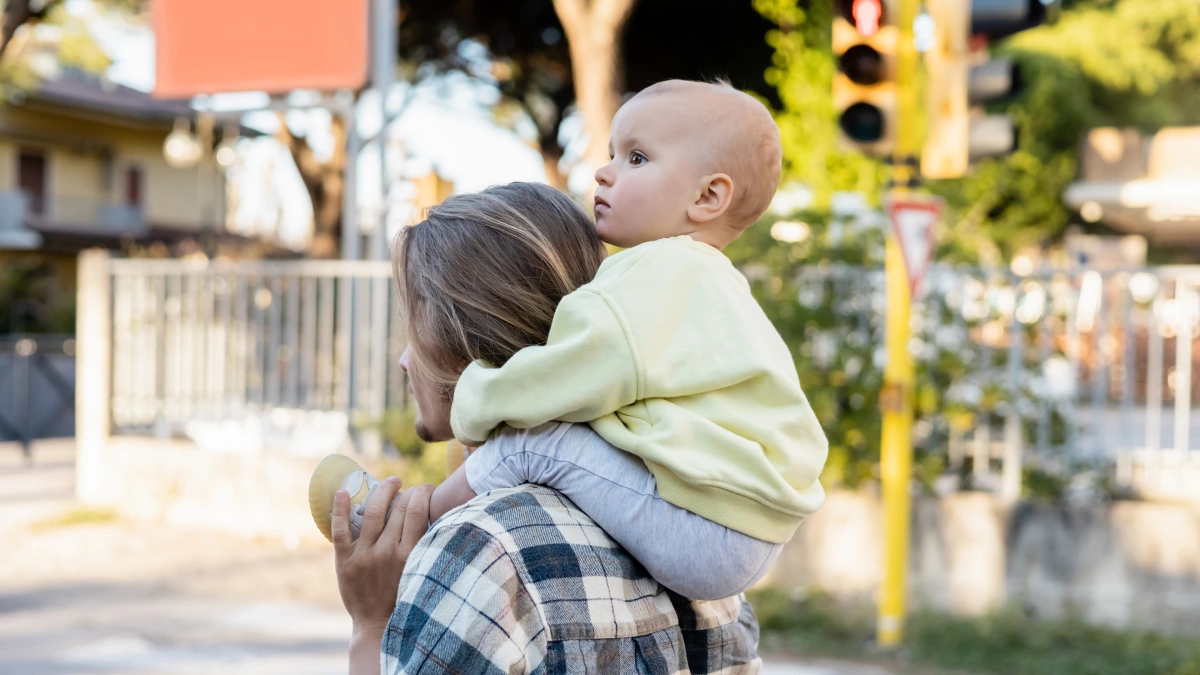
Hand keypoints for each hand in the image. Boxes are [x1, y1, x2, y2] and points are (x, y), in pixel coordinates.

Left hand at [332, 477, 434, 637]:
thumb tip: (435, 518)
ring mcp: (364, 555)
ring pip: (371, 512)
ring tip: (389, 483)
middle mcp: (387, 552)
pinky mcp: (344, 561)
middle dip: (405, 491)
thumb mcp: (420, 572)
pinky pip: (340, 530)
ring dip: (381, 491)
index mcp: (410, 555)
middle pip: (397, 508)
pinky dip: (340, 509)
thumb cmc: (404, 598)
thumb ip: (425, 547)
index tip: (425, 488)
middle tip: (408, 487)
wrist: (377, 626)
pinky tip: (343, 491)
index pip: (417, 511)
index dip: (422, 492)